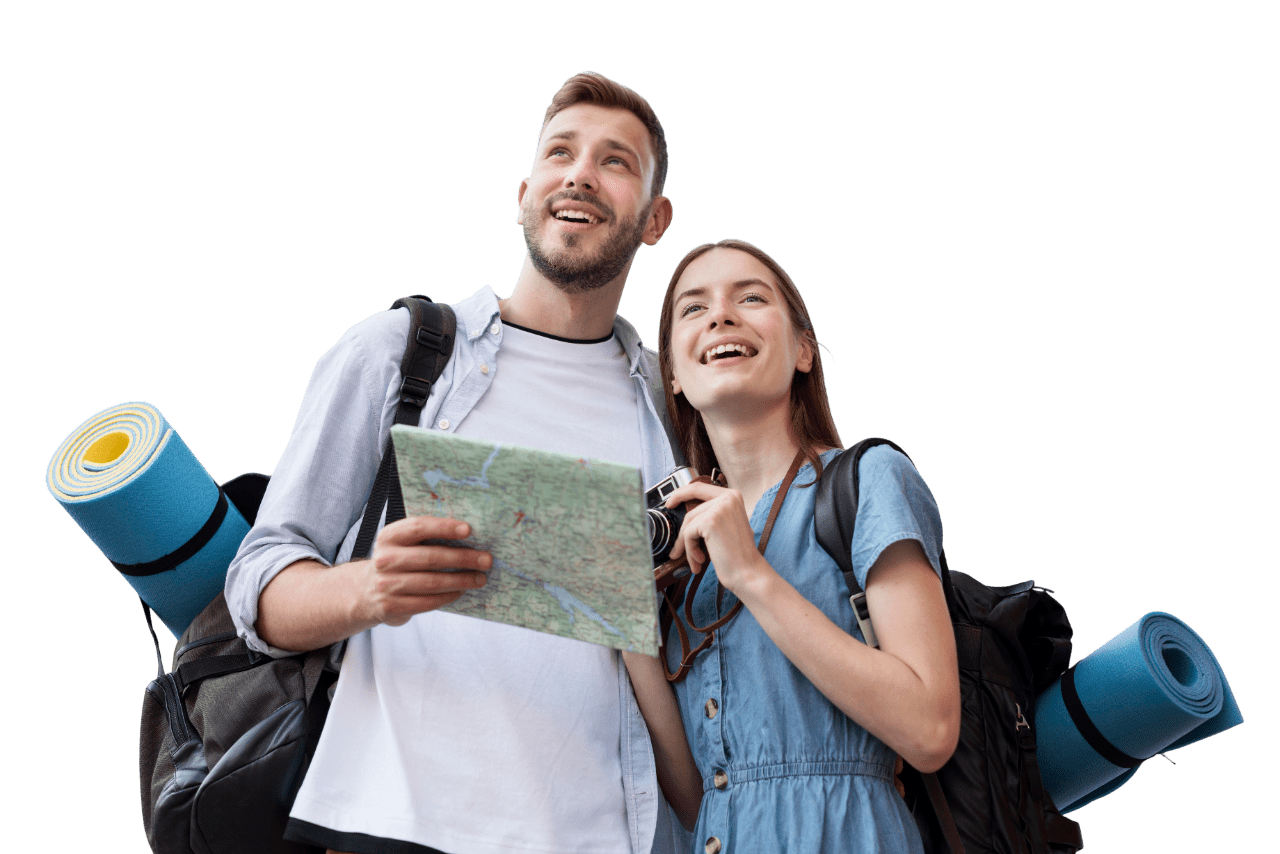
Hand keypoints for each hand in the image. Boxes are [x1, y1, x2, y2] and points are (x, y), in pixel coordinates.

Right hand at [362, 516, 492, 625]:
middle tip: (486, 560)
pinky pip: (427, 602)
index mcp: (389, 537)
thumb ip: (427, 537)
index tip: (469, 530)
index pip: (418, 527)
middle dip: (463, 558)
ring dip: (461, 580)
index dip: (444, 527)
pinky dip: (448, 596)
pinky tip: (461, 591)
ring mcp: (386, 584)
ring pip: (432, 582)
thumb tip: (468, 534)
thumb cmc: (398, 561)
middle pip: (430, 557)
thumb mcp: (403, 544)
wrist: (367, 591)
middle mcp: (384, 559)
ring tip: (480, 578)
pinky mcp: (391, 606)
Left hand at [664, 482, 772, 594]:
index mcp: (733, 496)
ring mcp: (719, 508)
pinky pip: (688, 534)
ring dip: (687, 545)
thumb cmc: (739, 555)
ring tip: (695, 560)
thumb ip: (711, 515)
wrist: (748, 573)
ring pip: (689, 524)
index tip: (670, 502)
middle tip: (677, 550)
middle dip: (684, 534)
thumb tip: (688, 517)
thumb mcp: (727, 526)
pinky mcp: (710, 521)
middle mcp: (728, 498)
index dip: (681, 493)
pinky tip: (700, 560)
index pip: (699, 488)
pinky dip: (690, 550)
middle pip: (692, 512)